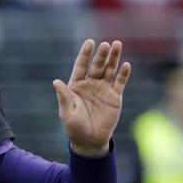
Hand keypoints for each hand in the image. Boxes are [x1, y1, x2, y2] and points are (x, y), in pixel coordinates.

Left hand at [54, 40, 131, 156]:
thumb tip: (56, 81)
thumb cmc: (75, 127)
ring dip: (113, 58)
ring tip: (117, 45)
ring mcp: (103, 89)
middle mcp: (90, 84)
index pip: (81, 66)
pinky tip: (126, 65)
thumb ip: (64, 96)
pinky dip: (123, 73)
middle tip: (106, 44)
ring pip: (109, 70)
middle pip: (96, 65)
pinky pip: (120, 82)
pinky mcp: (115, 96)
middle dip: (101, 55)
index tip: (89, 42)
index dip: (85, 54)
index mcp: (76, 85)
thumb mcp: (67, 112)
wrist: (90, 140)